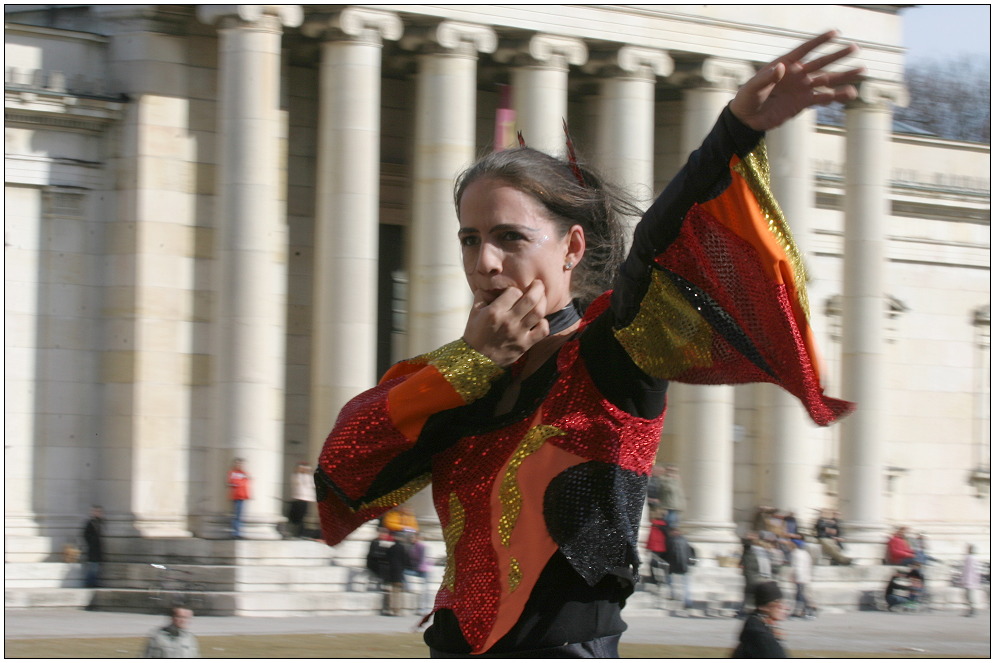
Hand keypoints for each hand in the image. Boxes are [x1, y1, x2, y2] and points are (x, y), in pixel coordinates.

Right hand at [463, 281, 548, 366]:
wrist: (477, 360)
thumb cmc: (475, 334)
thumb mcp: (473, 312)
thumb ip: (482, 295)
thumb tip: (491, 284)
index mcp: (494, 312)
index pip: (514, 292)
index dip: (515, 289)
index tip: (514, 292)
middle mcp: (508, 321)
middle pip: (530, 299)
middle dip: (537, 287)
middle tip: (538, 284)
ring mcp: (518, 333)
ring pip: (538, 312)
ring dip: (543, 301)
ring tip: (541, 297)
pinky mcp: (525, 344)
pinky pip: (542, 331)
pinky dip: (544, 322)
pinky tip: (540, 319)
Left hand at [730, 31, 864, 130]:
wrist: (747, 119)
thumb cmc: (747, 98)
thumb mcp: (754, 86)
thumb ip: (767, 77)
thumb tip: (781, 67)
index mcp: (785, 64)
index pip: (804, 50)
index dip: (819, 41)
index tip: (835, 33)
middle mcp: (797, 75)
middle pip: (821, 62)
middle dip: (838, 56)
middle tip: (855, 48)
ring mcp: (801, 89)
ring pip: (826, 80)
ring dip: (843, 76)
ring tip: (861, 71)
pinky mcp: (803, 103)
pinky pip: (822, 98)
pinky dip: (835, 96)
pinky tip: (849, 93)